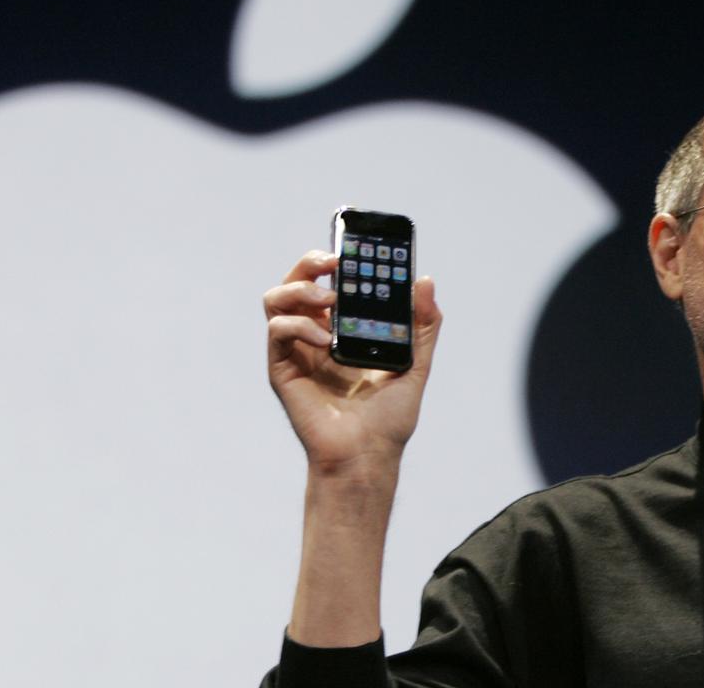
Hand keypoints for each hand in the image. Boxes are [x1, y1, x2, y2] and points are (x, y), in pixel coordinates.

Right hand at [264, 250, 442, 477]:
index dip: (334, 259)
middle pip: (297, 282)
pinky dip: (298, 325)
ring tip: (328, 300)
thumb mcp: (415, 364)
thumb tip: (425, 281)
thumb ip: (422, 325)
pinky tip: (323, 339)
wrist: (367, 457)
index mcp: (342, 331)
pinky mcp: (282, 369)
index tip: (353, 246)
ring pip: (277, 299)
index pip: (329, 282)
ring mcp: (296, 352)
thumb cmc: (388, 419)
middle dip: (311, 262)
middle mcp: (314, 336)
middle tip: (335, 262)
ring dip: (300, 289)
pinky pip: (277, 331)